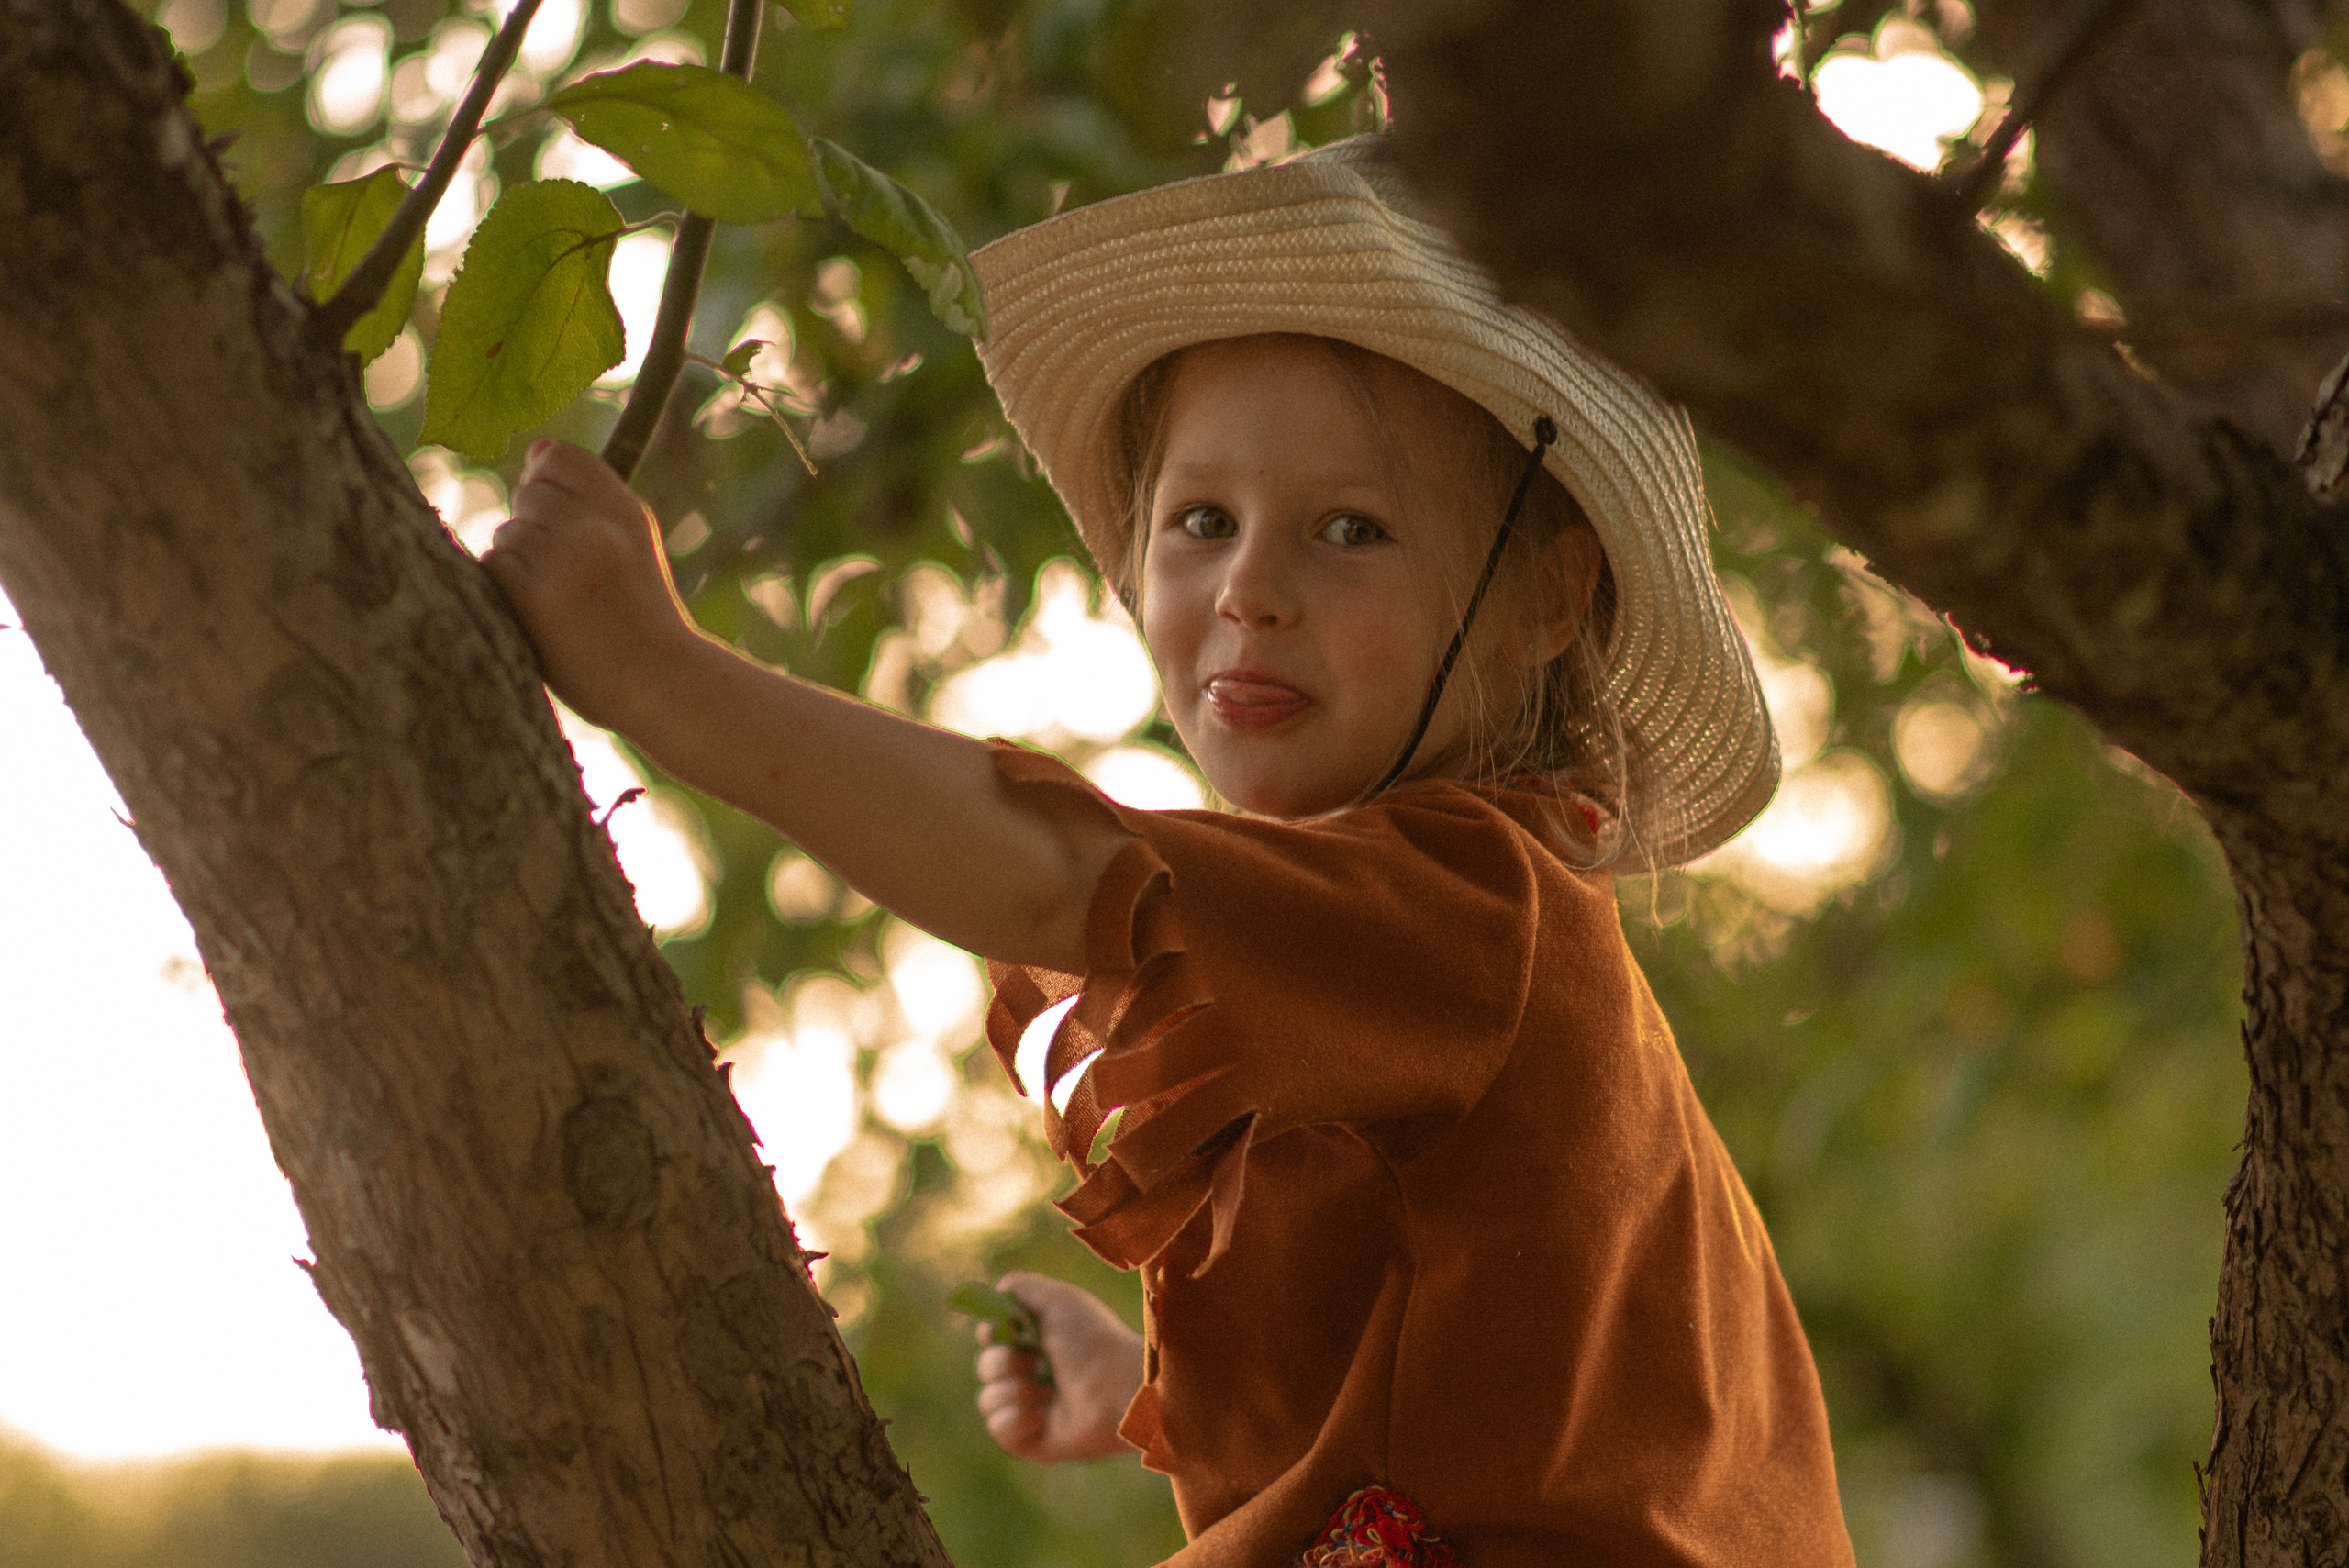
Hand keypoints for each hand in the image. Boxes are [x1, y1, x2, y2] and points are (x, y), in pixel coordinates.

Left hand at [481, 440, 708, 737]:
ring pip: (509, 532)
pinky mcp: (536, 596)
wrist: (662, 683)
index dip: (546, 482)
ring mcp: (566, 560)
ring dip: (521, 563)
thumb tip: (535, 450)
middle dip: (535, 527)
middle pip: (527, 494)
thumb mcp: (635, 544)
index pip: (556, 457)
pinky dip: (507, 588)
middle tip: (570, 576)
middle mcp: (597, 527)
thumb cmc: (639, 614)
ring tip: (560, 600)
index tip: (562, 519)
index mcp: (624, 509)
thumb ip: (590, 499)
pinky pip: (494, 564)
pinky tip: (540, 613)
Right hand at [975, 1271, 1144, 1463]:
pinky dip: (1017, 1420)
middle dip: (1005, 1362)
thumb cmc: (1093, 1340)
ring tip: (1049, 1394)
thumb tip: (995, 1292)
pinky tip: (1045, 1417)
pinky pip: (998, 1430)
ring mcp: (1031, 1410)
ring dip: (1016, 1391)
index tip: (1003, 1331)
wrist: (1119, 1387)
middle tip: (1039, 1362)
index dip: (991, 1334)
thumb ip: (1020, 1288)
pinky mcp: (1032, 1441)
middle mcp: (1032, 1376)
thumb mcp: (1058, 1300)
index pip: (990, 1339)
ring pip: (986, 1400)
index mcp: (1038, 1343)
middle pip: (984, 1368)